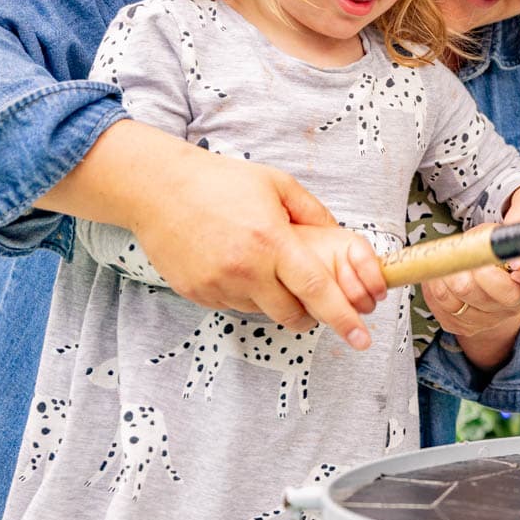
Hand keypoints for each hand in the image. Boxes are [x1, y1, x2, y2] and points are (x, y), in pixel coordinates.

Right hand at [41, 121, 376, 348]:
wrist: (157, 189)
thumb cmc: (219, 181)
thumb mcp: (276, 184)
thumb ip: (312, 211)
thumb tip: (337, 233)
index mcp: (271, 242)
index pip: (317, 290)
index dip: (343, 317)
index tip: (361, 338)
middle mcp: (245, 269)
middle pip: (291, 314)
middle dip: (307, 312)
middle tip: (308, 294)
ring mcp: (218, 285)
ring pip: (261, 310)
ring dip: (271, 297)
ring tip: (259, 262)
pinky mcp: (197, 293)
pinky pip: (233, 304)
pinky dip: (242, 292)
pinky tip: (233, 262)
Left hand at [416, 183, 519, 368]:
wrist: (492, 287)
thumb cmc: (497, 260)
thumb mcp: (501, 242)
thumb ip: (496, 240)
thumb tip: (485, 245)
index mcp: (517, 293)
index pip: (499, 287)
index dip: (483, 269)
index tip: (476, 255)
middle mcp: (499, 314)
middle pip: (466, 289)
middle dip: (457, 267)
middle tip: (458, 256)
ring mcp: (475, 323)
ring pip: (445, 296)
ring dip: (441, 274)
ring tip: (449, 264)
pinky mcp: (454, 325)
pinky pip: (434, 303)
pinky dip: (433, 285)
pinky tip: (442, 276)